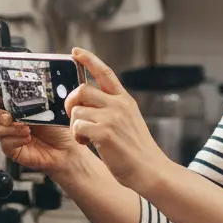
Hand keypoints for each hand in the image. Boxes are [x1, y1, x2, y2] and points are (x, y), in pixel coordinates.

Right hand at [0, 83, 82, 176]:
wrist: (66, 148)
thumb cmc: (58, 127)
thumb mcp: (46, 107)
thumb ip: (31, 99)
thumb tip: (19, 93)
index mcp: (15, 104)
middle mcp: (8, 118)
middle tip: (8, 117)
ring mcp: (8, 133)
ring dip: (7, 128)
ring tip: (25, 129)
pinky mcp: (10, 148)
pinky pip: (4, 143)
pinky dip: (15, 139)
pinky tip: (27, 138)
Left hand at [65, 48, 167, 194]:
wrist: (151, 170)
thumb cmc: (137, 151)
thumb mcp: (129, 121)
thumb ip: (112, 108)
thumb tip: (87, 103)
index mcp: (125, 100)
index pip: (105, 73)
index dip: (89, 59)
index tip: (75, 52)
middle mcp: (118, 105)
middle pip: (83, 90)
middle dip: (71, 102)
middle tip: (73, 115)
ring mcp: (112, 118)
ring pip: (77, 111)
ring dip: (75, 125)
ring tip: (86, 136)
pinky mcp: (104, 133)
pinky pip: (77, 127)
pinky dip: (78, 136)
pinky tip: (87, 143)